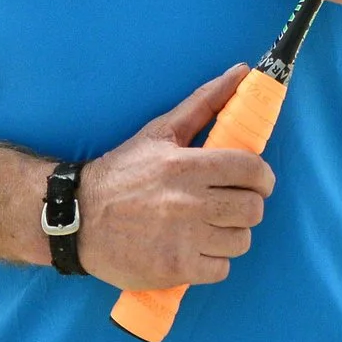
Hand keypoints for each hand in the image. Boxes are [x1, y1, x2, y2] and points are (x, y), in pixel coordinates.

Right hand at [76, 65, 274, 290]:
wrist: (79, 217)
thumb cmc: (123, 171)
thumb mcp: (160, 131)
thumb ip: (205, 102)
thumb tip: (242, 71)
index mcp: (186, 165)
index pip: (252, 171)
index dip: (261, 177)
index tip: (254, 181)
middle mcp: (188, 202)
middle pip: (253, 210)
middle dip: (247, 206)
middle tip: (229, 204)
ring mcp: (182, 239)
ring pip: (241, 241)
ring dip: (231, 234)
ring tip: (210, 227)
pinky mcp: (175, 269)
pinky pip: (221, 269)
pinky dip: (213, 261)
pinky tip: (195, 248)